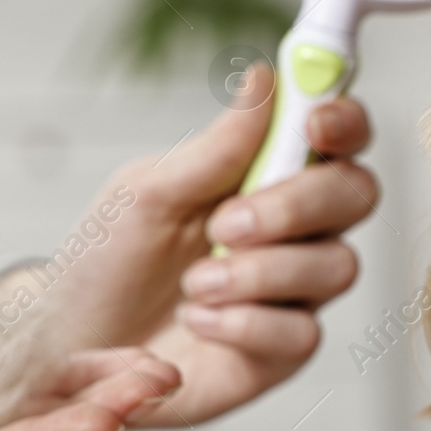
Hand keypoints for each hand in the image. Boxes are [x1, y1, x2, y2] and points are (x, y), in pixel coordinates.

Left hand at [38, 66, 376, 426]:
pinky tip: (197, 320)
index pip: (338, 135)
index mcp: (268, 174)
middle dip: (297, 204)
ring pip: (336, 266)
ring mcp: (296, 291)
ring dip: (259, 272)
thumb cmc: (110, 262)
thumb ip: (216, 148)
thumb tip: (264, 78)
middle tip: (227, 223)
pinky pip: (302, 332)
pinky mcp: (283, 352)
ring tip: (194, 283)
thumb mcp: (148, 194)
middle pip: (355, 195)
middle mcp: (297, 230)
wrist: (75, 345)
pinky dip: (243, 324)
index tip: (315, 122)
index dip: (344, 120)